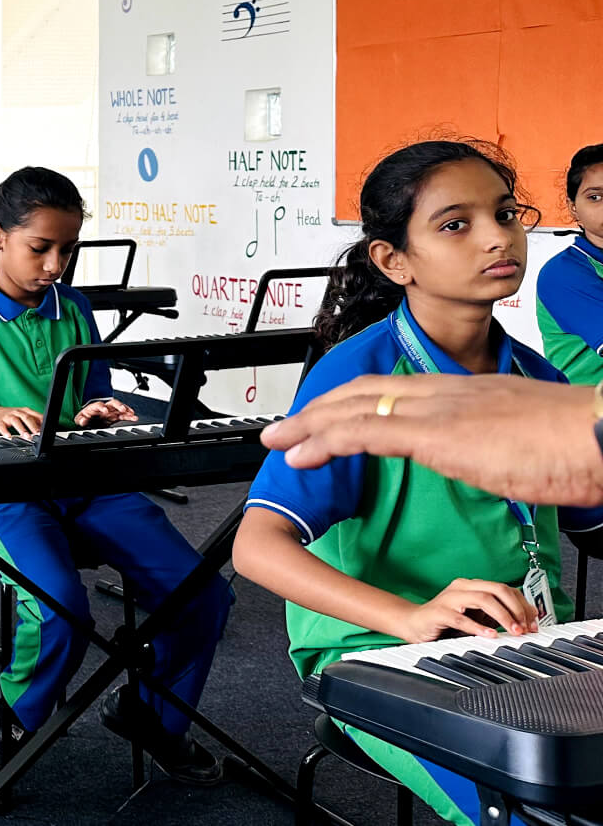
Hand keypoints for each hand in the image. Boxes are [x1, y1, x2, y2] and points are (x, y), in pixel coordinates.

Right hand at [0, 406, 44, 436]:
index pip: (36, 416)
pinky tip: (8, 436)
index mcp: (25, 411)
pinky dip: (5, 432)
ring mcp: (8, 416)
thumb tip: (45, 429)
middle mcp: (17, 412)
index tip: (46, 430)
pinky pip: (2, 427)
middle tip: (38, 434)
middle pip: (26, 418)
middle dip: (33, 426)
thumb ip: (34, 421)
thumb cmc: (11, 416)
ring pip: (15, 421)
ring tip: (26, 436)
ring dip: (21, 429)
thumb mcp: (23, 416)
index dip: (42, 423)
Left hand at [76, 398, 136, 426]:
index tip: (105, 410)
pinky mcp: (115, 417)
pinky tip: (133, 417)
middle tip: (122, 409)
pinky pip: (123, 415)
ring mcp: (110, 412)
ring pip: (120, 409)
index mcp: (94, 407)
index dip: (102, 407)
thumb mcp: (79, 420)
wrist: (87, 421)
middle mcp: (104, 408)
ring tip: (132, 414)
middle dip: (118, 405)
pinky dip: (129, 416)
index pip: (99, 405)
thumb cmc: (84, 418)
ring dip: (126, 410)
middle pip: (112, 403)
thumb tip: (83, 420)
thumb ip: (81, 420)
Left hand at [262, 375, 602, 506]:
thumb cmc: (582, 442)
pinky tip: (301, 455)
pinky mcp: (439, 434)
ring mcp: (440, 409)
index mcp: (466, 391)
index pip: (395, 389)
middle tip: (283, 428)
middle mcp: (446, 391)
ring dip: (308, 425)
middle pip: (363, 392)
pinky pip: (367, 433)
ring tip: (275, 442)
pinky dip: (326, 441)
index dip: (352, 401)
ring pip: (354, 409)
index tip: (325, 416)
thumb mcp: (525, 438)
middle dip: (318, 409)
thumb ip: (496, 443)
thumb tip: (490, 458)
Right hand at [391, 578, 538, 642]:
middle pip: (498, 589)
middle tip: (525, 628)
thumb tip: (524, 620)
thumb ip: (495, 615)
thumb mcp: (475, 616)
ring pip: (483, 599)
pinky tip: (489, 634)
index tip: (533, 623)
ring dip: (503, 616)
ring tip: (513, 631)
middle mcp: (462, 587)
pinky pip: (461, 618)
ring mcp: (449, 598)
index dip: (523, 605)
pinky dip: (478, 627)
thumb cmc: (444, 621)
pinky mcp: (439, 612)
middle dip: (517, 609)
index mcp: (472, 586)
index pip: (505, 589)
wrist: (412, 624)